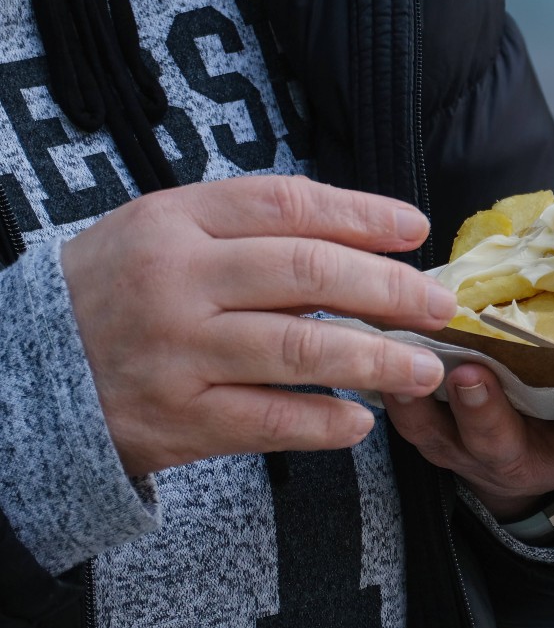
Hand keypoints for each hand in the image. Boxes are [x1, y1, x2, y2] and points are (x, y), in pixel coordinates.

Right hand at [61, 175, 456, 476]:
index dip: (363, 214)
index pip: (288, 204)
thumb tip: (361, 238)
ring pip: (299, 349)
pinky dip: (323, 422)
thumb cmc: (117, 290)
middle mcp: (177, 280)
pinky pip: (267, 419)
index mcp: (176, 220)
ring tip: (423, 369)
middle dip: (389, 289)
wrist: (26, 370)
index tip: (416, 230)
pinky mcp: (175, 418)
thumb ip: (248, 229)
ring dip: (375, 360)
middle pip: (307, 272)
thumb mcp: (164, 232)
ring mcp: (176, 351)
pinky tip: (361, 422)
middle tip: (439, 305)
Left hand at [385, 363, 553, 520]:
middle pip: (504, 447)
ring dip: (428, 400)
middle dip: (488, 414)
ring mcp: (475, 451)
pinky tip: (392, 353)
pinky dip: (399, 392)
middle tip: (475, 377)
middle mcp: (527, 459)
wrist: (545, 443)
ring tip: (419, 362)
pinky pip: (413, 421)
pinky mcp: (438, 435)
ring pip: (448, 436)